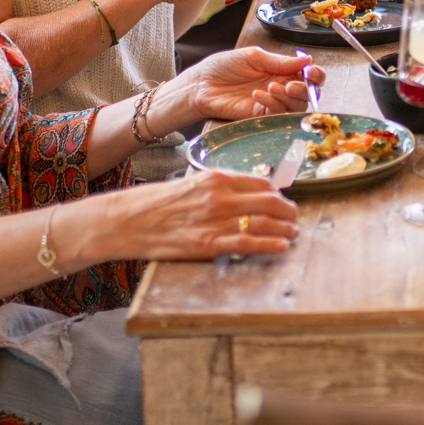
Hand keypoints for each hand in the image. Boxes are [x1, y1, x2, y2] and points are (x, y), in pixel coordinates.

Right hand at [98, 169, 299, 258]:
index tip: (284, 201)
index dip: (279, 194)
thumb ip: (221, 187)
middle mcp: (220, 196)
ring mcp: (215, 220)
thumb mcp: (193, 185)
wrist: (128, 220)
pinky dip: (269, 244)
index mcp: (217, 178)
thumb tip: (249, 192)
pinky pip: (247, 243)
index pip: (261, 184)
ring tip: (294, 234)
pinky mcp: (207, 243)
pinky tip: (282, 246)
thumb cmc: (159, 203)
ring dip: (285, 229)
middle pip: (269, 202)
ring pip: (263, 223)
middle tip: (295, 218)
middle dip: (288, 212)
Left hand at [174, 46, 323, 125]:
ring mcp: (271, 103)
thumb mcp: (253, 56)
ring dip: (289, 96)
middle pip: (307, 92)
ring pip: (296, 105)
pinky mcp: (261, 116)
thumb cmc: (221, 67)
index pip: (306, 74)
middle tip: (296, 83)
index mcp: (280, 70)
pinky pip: (277, 113)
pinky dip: (272, 104)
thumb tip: (306, 59)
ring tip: (273, 86)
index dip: (314, 74)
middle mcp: (280, 87)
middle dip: (306, 88)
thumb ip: (280, 61)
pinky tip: (259, 94)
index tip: (312, 71)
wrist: (200, 85)